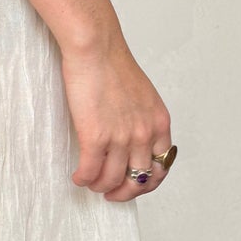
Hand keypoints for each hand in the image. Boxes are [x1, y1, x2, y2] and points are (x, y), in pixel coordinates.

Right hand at [61, 34, 172, 199]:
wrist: (96, 48)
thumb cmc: (113, 64)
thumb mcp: (142, 95)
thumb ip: (141, 119)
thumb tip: (131, 141)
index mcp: (159, 123)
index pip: (162, 167)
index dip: (147, 182)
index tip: (134, 184)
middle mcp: (144, 133)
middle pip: (139, 180)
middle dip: (124, 192)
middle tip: (111, 193)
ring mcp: (121, 137)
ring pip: (112, 180)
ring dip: (99, 186)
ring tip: (90, 182)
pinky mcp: (96, 136)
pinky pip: (90, 171)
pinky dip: (83, 178)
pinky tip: (78, 176)